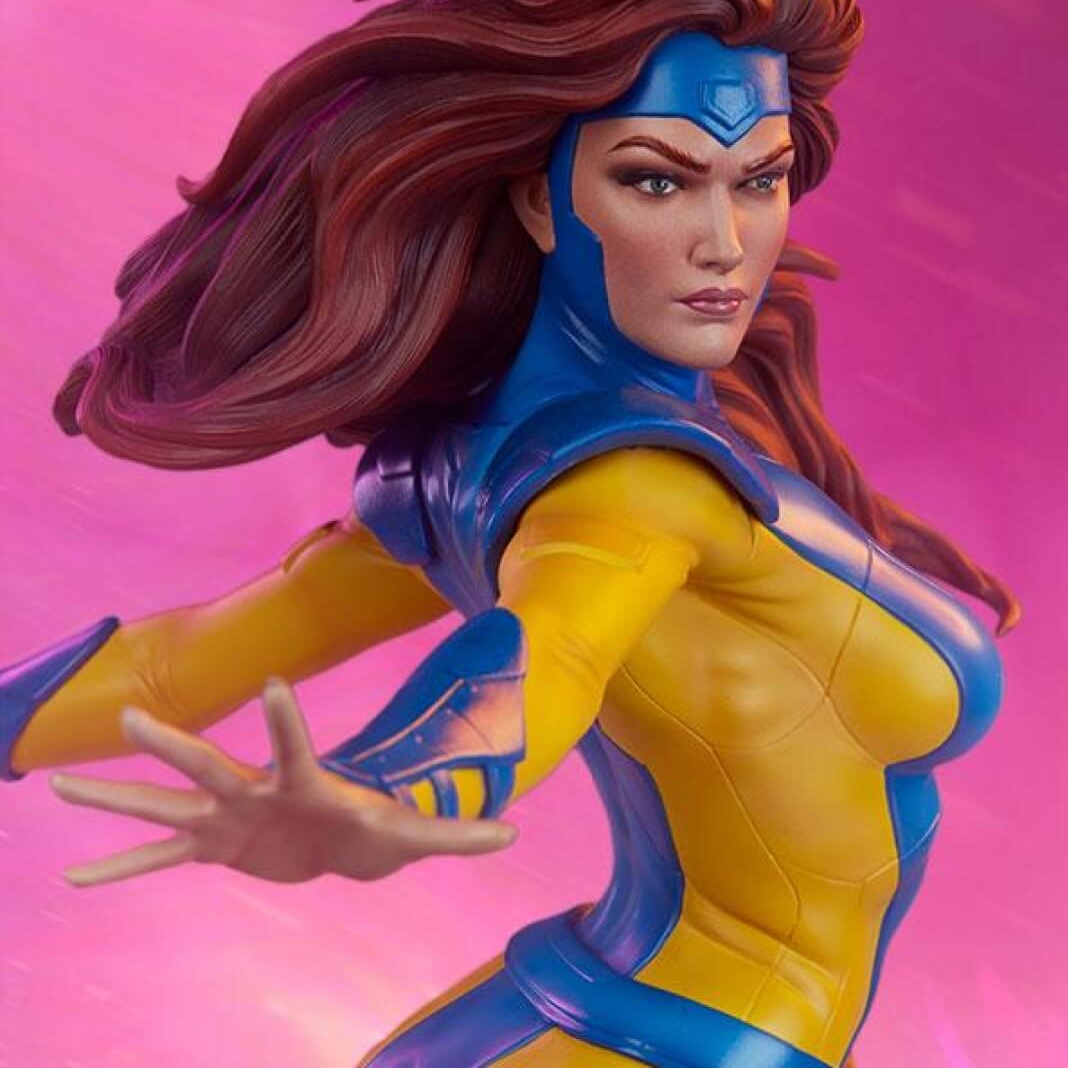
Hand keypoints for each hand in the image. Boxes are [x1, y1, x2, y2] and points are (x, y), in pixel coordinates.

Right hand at [48, 678, 517, 887]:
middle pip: (209, 764)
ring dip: (115, 799)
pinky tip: (73, 881)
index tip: (273, 683)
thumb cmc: (372, 824)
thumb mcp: (414, 835)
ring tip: (55, 789)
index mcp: (306, 781)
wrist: (334, 838)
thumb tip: (515, 835)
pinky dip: (119, 871)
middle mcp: (255, 791)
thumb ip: (460, 835)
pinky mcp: (213, 847)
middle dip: (174, 744)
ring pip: (164, 804)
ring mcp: (226, 817)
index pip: (296, 745)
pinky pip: (158, 859)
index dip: (287, 720)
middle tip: (130, 713)